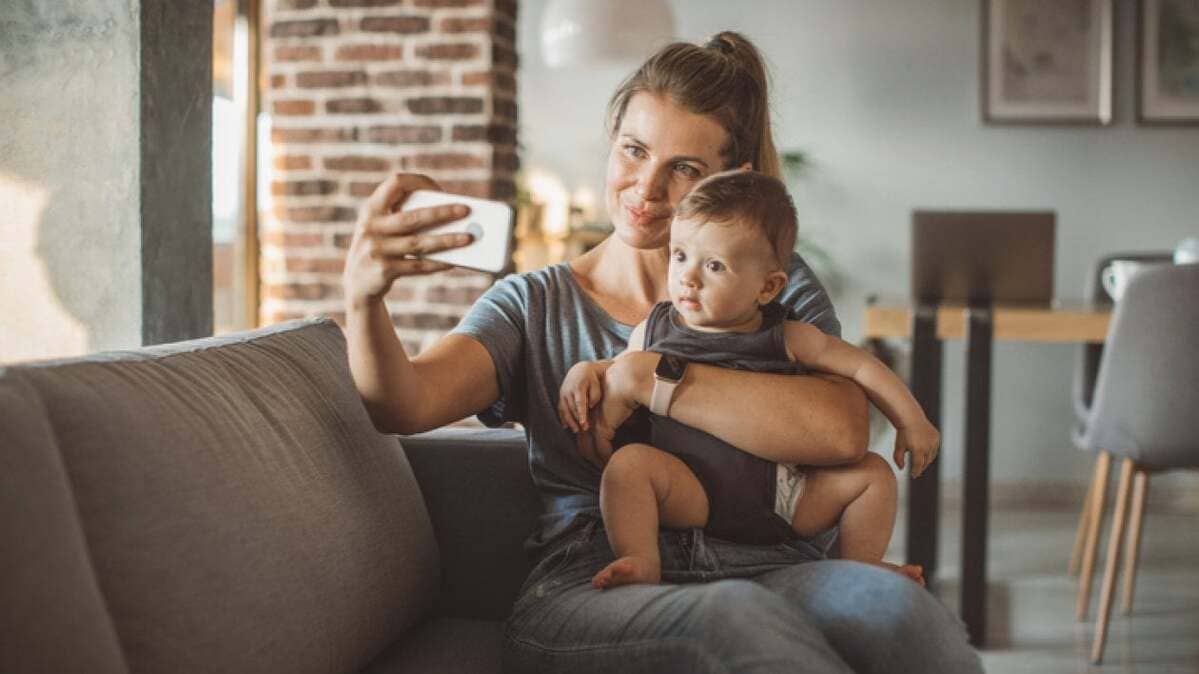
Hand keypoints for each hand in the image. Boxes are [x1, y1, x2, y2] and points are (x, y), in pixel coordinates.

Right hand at [343, 173, 475, 307]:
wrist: (357, 285)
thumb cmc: (381, 248)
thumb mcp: (382, 228)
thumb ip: (405, 217)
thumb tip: (451, 218)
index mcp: (371, 208)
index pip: (395, 182)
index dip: (419, 182)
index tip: (439, 189)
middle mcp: (370, 226)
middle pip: (413, 217)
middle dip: (442, 212)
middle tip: (466, 210)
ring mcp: (375, 249)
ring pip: (418, 243)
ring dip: (446, 240)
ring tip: (468, 238)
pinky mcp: (383, 270)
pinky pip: (418, 266)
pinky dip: (437, 263)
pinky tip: (454, 261)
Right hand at [558, 362, 602, 432]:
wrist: (580, 370)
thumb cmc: (592, 379)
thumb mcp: (596, 384)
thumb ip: (594, 395)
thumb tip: (590, 406)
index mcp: (577, 387)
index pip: (579, 402)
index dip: (581, 414)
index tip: (584, 423)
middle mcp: (568, 390)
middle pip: (572, 408)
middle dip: (577, 420)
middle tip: (584, 430)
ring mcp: (563, 393)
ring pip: (565, 410)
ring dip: (570, 421)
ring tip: (576, 430)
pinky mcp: (561, 396)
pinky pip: (560, 408)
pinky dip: (562, 417)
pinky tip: (565, 426)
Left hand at [574, 361, 641, 468]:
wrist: (625, 381)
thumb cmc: (626, 392)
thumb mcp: (620, 407)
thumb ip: (620, 418)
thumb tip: (630, 426)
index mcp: (590, 414)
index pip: (584, 436)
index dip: (589, 449)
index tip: (598, 459)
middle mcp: (588, 419)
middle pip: (583, 445)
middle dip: (591, 459)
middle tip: (601, 468)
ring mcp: (593, 424)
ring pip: (590, 450)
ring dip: (598, 461)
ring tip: (607, 469)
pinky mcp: (601, 428)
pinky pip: (602, 449)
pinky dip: (607, 459)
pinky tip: (613, 463)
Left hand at [894, 421, 939, 477]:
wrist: (910, 418)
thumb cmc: (903, 433)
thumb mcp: (898, 446)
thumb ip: (898, 459)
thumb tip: (901, 469)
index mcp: (918, 450)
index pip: (918, 465)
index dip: (916, 471)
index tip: (913, 475)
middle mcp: (927, 446)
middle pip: (926, 462)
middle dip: (921, 466)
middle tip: (917, 470)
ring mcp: (934, 441)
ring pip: (932, 456)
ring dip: (927, 460)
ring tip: (921, 463)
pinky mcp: (937, 437)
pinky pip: (935, 448)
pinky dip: (931, 451)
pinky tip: (926, 453)